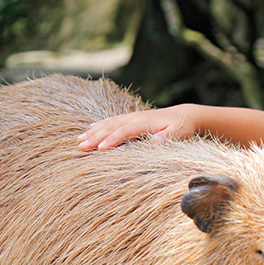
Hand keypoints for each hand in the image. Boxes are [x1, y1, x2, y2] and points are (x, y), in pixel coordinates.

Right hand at [77, 105, 195, 150]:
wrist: (184, 116)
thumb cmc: (182, 127)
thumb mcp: (180, 133)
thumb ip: (169, 137)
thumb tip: (156, 141)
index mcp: (145, 122)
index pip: (126, 131)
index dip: (113, 139)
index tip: (101, 148)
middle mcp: (136, 118)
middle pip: (112, 127)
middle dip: (96, 136)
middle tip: (81, 146)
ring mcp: (132, 117)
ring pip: (108, 123)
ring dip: (93, 131)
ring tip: (79, 140)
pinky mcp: (130, 119)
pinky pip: (112, 121)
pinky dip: (99, 125)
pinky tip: (89, 129)